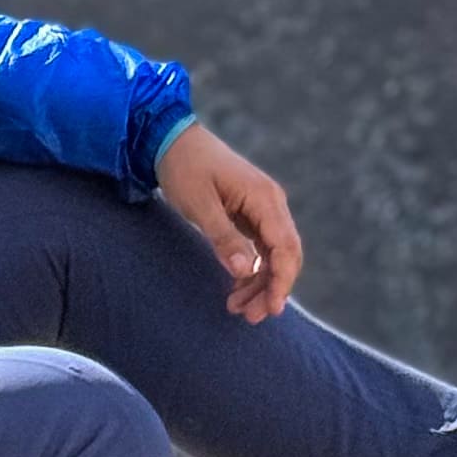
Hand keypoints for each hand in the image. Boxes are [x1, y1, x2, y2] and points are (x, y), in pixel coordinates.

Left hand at [155, 122, 300, 321]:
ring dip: (260, 284)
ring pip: (273, 255)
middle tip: (250, 317)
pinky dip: (252, 271)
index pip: (286, 248)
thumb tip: (247, 271)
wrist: (170, 139)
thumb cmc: (184, 167)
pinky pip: (260, 248)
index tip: (271, 308)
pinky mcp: (249, 213)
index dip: (282, 281)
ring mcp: (261, 208)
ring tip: (238, 309)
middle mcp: (270, 203)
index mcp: (264, 198)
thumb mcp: (199, 204)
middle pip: (285, 255)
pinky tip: (237, 290)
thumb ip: (224, 237)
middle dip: (272, 288)